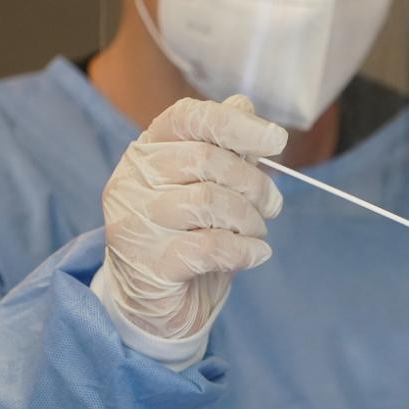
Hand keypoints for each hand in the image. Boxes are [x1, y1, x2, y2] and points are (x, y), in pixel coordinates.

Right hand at [97, 95, 286, 339]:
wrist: (154, 304)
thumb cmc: (185, 235)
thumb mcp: (208, 187)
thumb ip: (224, 148)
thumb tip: (243, 104)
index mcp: (146, 151)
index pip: (188, 118)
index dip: (236, 124)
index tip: (277, 140)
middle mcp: (131, 180)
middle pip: (206, 159)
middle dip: (253, 182)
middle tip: (272, 204)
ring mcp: (135, 222)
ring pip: (209, 202)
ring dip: (249, 219)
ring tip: (256, 231)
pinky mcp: (149, 264)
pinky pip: (212, 247)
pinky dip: (245, 250)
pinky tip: (255, 254)